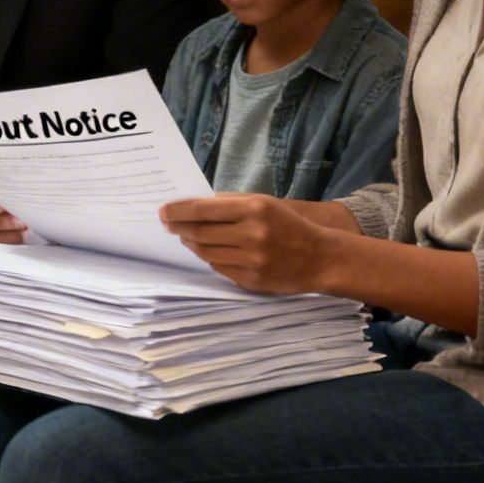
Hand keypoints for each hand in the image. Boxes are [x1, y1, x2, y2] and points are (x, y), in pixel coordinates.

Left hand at [160, 193, 339, 293]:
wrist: (320, 258)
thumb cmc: (289, 226)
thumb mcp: (265, 203)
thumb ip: (232, 203)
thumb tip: (198, 206)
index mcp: (254, 209)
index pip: (203, 210)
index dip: (178, 211)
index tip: (163, 211)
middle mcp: (251, 234)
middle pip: (200, 233)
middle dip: (179, 228)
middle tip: (169, 224)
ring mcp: (251, 260)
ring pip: (206, 252)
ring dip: (191, 244)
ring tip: (186, 237)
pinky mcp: (250, 280)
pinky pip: (219, 268)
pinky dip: (209, 258)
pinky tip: (207, 250)